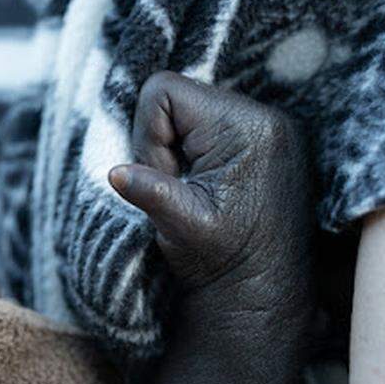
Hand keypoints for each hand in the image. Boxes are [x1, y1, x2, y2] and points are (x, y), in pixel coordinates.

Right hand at [108, 72, 312, 315]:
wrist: (262, 292)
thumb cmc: (224, 261)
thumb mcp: (180, 226)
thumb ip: (150, 192)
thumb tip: (114, 173)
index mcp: (244, 129)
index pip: (165, 91)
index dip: (148, 133)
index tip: (165, 178)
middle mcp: (265, 117)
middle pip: (179, 97)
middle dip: (164, 140)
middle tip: (178, 186)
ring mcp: (270, 127)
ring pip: (194, 110)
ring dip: (180, 146)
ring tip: (194, 190)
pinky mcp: (268, 140)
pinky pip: (214, 124)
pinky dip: (199, 150)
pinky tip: (209, 186)